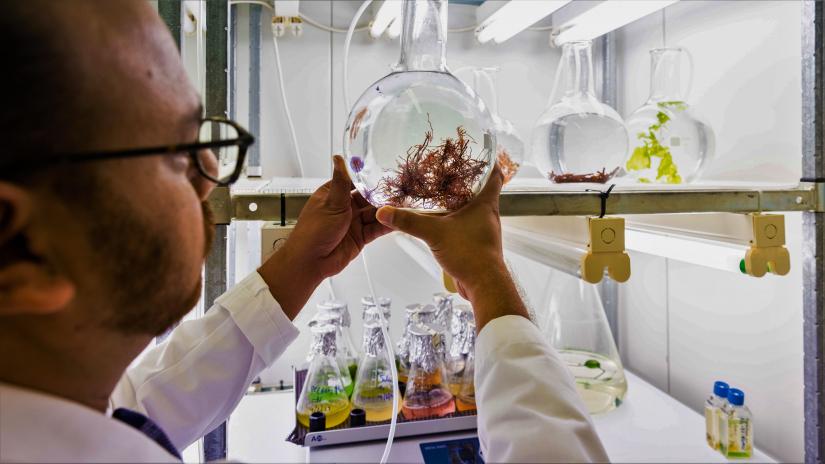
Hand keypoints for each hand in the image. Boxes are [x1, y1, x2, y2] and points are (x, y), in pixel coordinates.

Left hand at [258, 155, 389, 318]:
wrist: (310, 262)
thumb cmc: (313, 231)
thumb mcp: (331, 203)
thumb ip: (341, 182)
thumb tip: (339, 158)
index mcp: (333, 194)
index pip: (355, 182)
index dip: (371, 177)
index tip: (388, 171)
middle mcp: (344, 207)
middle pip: (368, 197)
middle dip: (383, 195)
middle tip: (401, 189)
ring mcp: (353, 222)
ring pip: (374, 213)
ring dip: (387, 210)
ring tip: (404, 204)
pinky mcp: (360, 237)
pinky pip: (376, 229)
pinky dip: (386, 224)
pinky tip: (398, 220)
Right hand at [374, 163, 527, 329]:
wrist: (483, 284)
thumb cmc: (470, 254)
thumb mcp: (435, 233)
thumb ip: (409, 222)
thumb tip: (385, 211)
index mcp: (485, 204)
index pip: (495, 175)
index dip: (489, 162)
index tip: (480, 152)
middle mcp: (488, 214)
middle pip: (483, 190)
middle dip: (468, 180)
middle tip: (451, 170)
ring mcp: (484, 230)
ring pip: (474, 208)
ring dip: (461, 201)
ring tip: (442, 192)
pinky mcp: (477, 244)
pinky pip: (467, 225)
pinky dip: (456, 220)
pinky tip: (442, 221)